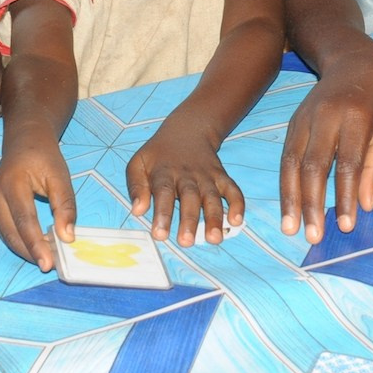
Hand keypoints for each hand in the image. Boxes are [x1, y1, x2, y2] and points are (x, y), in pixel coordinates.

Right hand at [0, 141, 75, 269]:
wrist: (25, 142)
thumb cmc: (44, 157)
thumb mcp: (60, 176)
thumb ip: (64, 206)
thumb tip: (67, 237)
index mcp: (12, 183)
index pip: (24, 221)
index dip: (36, 245)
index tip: (49, 264)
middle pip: (12, 233)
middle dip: (31, 252)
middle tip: (52, 265)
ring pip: (7, 237)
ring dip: (26, 250)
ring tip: (48, 257)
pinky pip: (6, 232)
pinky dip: (21, 242)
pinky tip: (37, 246)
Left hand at [126, 124, 243, 246]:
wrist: (187, 130)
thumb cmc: (158, 155)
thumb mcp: (138, 163)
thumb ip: (135, 186)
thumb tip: (137, 210)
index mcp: (164, 172)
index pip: (163, 192)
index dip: (162, 213)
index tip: (160, 234)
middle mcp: (187, 174)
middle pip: (189, 197)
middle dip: (189, 219)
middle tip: (186, 241)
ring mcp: (206, 176)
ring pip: (212, 196)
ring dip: (214, 217)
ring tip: (214, 239)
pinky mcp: (221, 176)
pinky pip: (232, 189)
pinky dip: (237, 204)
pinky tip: (236, 221)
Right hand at [280, 44, 372, 243]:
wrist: (354, 60)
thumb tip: (366, 203)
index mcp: (356, 115)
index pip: (349, 162)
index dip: (345, 196)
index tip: (345, 225)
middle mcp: (324, 116)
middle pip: (314, 164)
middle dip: (311, 203)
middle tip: (313, 236)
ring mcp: (304, 118)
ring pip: (292, 161)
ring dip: (290, 197)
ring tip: (290, 227)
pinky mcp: (293, 122)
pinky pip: (286, 155)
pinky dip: (285, 182)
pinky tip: (287, 205)